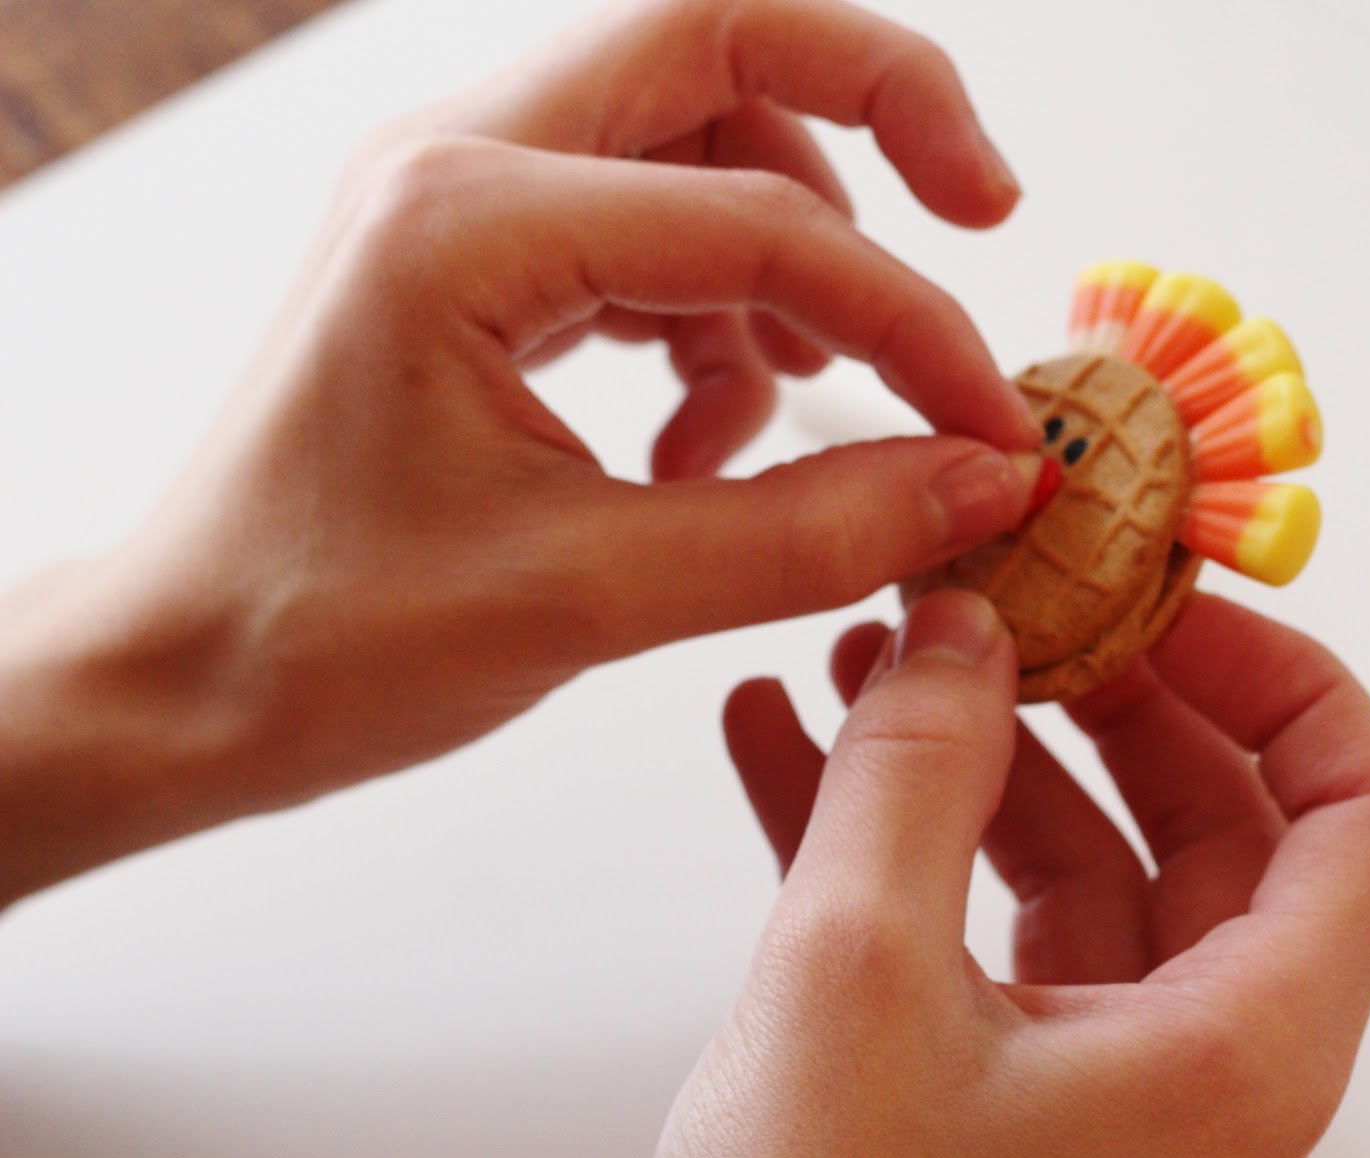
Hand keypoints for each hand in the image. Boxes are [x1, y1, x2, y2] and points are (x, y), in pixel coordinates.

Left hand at [0, 0, 1044, 904]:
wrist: (179, 681)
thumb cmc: (319, 638)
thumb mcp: (587, 598)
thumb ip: (806, 534)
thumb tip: (978, 481)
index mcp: (465, 218)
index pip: (762, 220)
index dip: (909, 324)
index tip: (992, 427)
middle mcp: (461, 161)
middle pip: (725, 44)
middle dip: (879, 111)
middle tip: (983, 208)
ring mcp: (468, 198)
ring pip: (701, 139)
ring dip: (790, 255)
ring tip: (788, 411)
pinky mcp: (485, 259)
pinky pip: (656, 230)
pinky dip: (720, 320)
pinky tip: (701, 451)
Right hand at [601, 591, 1369, 1157]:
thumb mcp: (850, 971)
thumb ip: (918, 768)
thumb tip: (963, 631)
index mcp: (1248, 1061)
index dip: (1284, 682)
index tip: (1159, 602)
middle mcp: (1222, 1094)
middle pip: (1221, 839)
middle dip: (1102, 704)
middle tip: (1004, 611)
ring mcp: (1131, 1121)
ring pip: (1098, 888)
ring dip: (984, 770)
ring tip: (869, 666)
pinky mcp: (1035, 1133)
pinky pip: (1010, 955)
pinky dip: (924, 858)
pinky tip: (796, 761)